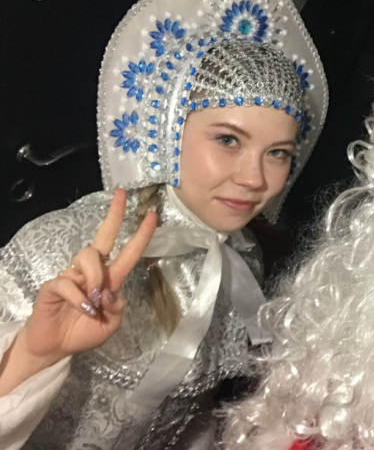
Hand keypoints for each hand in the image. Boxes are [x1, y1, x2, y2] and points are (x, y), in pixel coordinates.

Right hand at [19, 189, 156, 367]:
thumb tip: (112, 294)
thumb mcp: (111, 323)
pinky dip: (79, 297)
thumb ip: (117, 307)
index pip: (128, 251)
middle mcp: (92, 271)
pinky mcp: (53, 286)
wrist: (56, 347)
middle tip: (122, 194)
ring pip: (88, 256)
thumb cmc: (84, 331)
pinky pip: (68, 282)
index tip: (152, 215)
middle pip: (103, 236)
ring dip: (96, 277)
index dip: (141, 234)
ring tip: (96, 300)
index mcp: (110, 278)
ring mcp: (72, 275)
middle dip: (114, 215)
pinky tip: (83, 309)